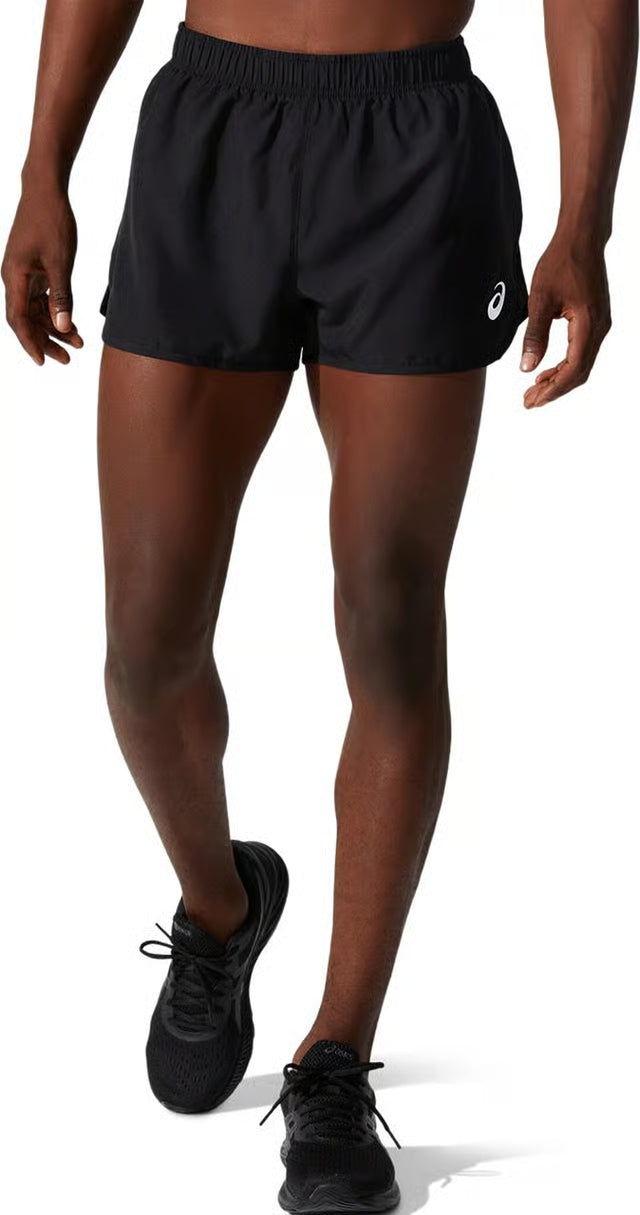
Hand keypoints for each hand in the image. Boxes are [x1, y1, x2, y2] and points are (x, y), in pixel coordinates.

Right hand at [2, 185, 83, 365]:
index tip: (43, 362)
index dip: (31, 343)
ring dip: (53, 328)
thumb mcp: (60, 262)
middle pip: (26, 320)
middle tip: (68, 360)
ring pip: (35, 311)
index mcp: (14, 277)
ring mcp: (22, 274)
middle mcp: (13, 278)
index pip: (19, 320)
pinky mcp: (32, 269)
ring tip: (77, 344)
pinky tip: (71, 323)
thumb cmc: (51, 221)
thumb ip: (62, 297)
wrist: (45, 190)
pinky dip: (55, 312)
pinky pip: (41, 298)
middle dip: (46, 341)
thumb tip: (63, 327)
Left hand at [519, 230, 611, 407]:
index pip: (573, 369)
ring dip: (559, 379)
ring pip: (581, 364)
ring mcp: (600, 325)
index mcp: (588, 324)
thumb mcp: (539, 300)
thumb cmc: (561, 262)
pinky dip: (565, 365)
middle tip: (529, 401)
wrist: (581, 238)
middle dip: (554, 390)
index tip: (533, 400)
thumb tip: (527, 367)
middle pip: (579, 373)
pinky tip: (546, 370)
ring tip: (535, 389)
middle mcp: (599, 328)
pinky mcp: (595, 320)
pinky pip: (582, 352)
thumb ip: (534, 336)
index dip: (552, 389)